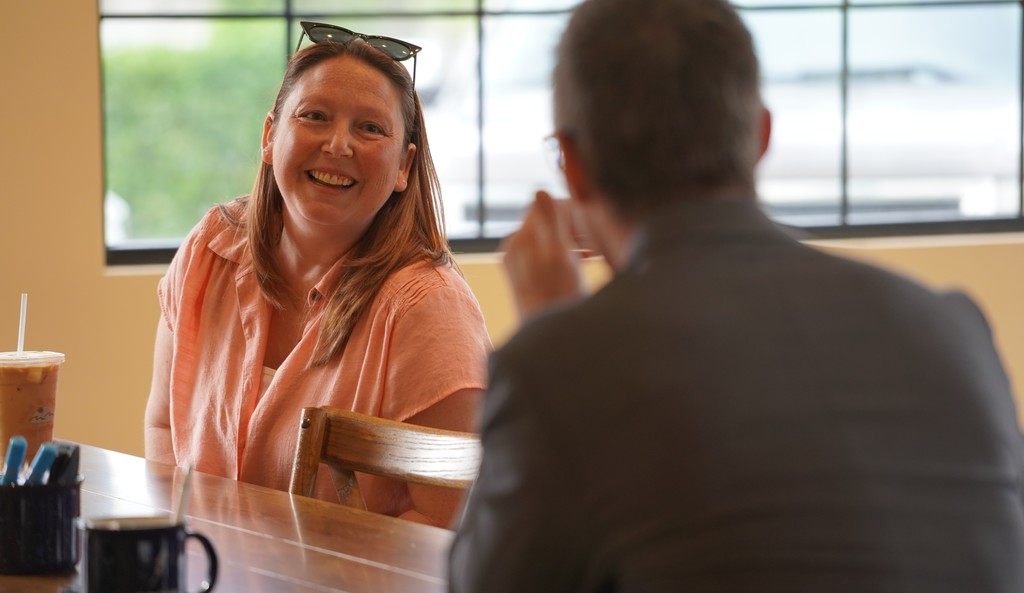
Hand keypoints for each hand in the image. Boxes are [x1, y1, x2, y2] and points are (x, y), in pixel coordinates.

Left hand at [501, 190, 586, 320]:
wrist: (552, 342)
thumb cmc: (560, 301)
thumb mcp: (559, 258)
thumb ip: (550, 222)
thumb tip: (540, 190)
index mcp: (520, 239)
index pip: (547, 205)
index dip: (574, 211)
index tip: (593, 227)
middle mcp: (514, 248)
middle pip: (549, 221)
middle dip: (575, 226)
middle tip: (597, 244)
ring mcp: (519, 263)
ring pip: (552, 236)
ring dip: (574, 240)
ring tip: (594, 256)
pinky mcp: (527, 276)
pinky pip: (550, 252)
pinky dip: (567, 254)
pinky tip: (584, 265)